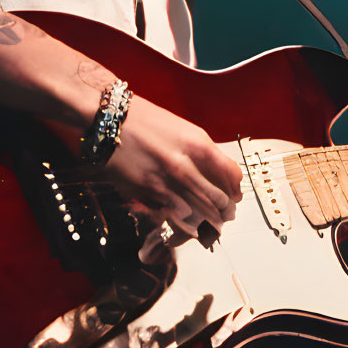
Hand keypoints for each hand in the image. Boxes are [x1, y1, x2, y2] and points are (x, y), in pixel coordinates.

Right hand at [104, 94, 242, 242]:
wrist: (112, 120)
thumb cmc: (147, 121)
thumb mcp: (184, 130)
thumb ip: (202, 153)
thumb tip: (217, 176)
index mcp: (198, 145)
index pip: (231, 175)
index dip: (236, 189)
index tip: (235, 195)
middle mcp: (185, 166)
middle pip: (218, 201)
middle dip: (225, 212)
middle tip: (226, 216)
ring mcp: (166, 183)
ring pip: (197, 216)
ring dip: (207, 224)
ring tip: (211, 226)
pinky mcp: (146, 195)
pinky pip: (172, 217)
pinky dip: (182, 225)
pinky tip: (186, 226)